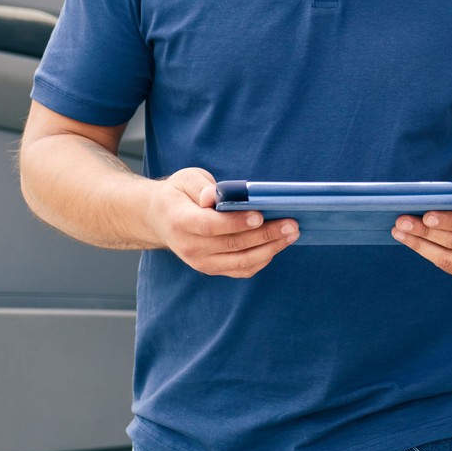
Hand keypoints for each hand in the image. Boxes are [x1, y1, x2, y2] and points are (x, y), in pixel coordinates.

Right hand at [147, 167, 298, 277]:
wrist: (160, 219)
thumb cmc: (178, 195)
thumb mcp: (186, 180)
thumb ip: (202, 187)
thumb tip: (215, 197)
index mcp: (181, 222)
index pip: (212, 226)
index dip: (237, 223)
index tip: (260, 215)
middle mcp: (190, 247)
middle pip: (233, 245)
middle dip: (266, 235)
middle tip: (291, 224)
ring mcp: (201, 262)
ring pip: (241, 262)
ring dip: (270, 249)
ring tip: (291, 234)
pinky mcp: (212, 269)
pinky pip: (241, 270)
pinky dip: (262, 259)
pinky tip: (277, 245)